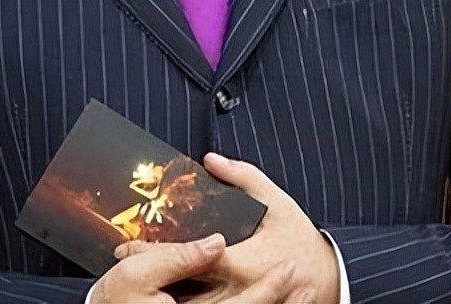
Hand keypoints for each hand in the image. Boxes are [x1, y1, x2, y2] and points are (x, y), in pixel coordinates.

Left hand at [117, 153, 338, 303]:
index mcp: (247, 260)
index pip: (192, 257)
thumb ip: (243, 178)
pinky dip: (187, 301)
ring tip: (138, 280)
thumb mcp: (276, 201)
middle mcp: (241, 290)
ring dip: (167, 293)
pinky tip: (167, 293)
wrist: (326, 277)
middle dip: (154, 277)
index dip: (158, 252)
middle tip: (124, 265)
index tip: (128, 246)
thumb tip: (211, 160)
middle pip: (187, 290)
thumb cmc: (299, 237)